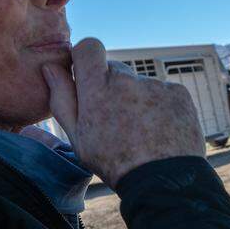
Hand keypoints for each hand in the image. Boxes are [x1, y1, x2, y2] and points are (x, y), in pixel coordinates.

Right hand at [43, 38, 205, 186]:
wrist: (164, 181)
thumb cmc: (114, 162)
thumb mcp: (78, 136)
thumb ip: (62, 98)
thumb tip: (51, 67)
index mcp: (97, 88)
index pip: (89, 47)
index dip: (87, 58)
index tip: (88, 74)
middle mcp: (127, 79)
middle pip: (115, 69)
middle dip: (112, 87)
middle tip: (117, 121)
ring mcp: (155, 85)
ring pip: (140, 84)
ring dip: (137, 100)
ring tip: (141, 132)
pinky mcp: (178, 93)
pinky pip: (163, 92)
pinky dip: (160, 107)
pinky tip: (159, 131)